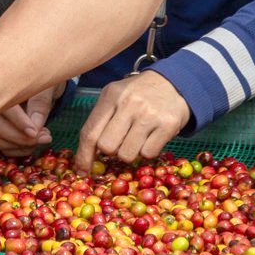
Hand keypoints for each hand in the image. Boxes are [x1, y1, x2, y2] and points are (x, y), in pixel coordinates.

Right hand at [0, 85, 59, 157]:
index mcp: (1, 88)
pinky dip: (22, 150)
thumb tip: (33, 129)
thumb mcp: (46, 89)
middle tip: (46, 137)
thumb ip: (40, 105)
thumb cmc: (43, 85)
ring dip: (23, 146)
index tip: (35, 132)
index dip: (18, 122)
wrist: (42, 89)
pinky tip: (35, 141)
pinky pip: (5, 148)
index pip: (4, 109)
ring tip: (44, 136)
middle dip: (22, 138)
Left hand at [76, 72, 191, 169]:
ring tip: (136, 138)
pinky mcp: (168, 125)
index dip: (84, 155)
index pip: (90, 132)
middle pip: (107, 147)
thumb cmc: (137, 94)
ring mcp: (149, 115)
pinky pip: (148, 154)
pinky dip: (147, 151)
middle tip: (119, 142)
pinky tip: (150, 137)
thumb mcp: (115, 96)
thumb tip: (86, 156)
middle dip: (111, 151)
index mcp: (111, 96)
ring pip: (127, 154)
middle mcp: (129, 104)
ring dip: (129, 152)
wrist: (173, 83)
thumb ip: (100, 120)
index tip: (82, 171)